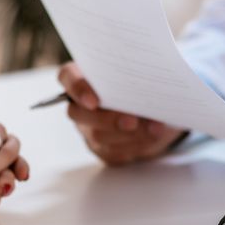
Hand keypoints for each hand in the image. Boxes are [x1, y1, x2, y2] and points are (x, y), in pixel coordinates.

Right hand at [58, 62, 187, 165]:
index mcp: (83, 76)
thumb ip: (136, 74)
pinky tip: (154, 134)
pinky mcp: (104, 149)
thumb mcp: (142, 73)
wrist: (157, 109)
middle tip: (132, 120)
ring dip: (129, 133)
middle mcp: (80, 104)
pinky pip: (115, 151)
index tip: (94, 101)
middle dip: (108, 119)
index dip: (77, 89)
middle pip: (79, 114)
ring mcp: (89, 129)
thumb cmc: (145, 83)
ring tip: (155, 127)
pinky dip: (138, 143)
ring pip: (99, 136)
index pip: (68, 77)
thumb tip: (146, 84)